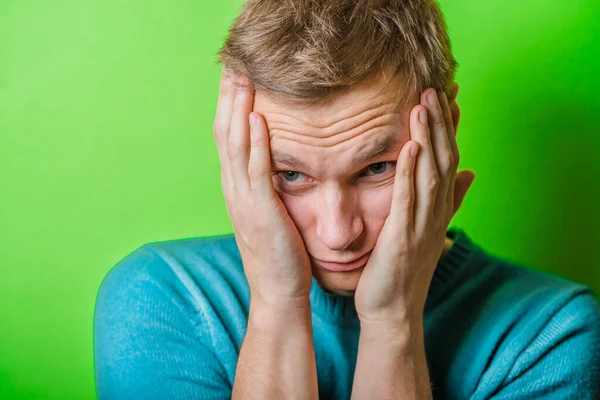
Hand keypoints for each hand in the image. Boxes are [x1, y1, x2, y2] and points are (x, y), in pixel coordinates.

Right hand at [213, 69, 312, 307]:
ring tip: (243, 79)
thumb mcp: (268, 211)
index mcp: (237, 188)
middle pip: (225, 133)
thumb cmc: (279, 251)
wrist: (278, 290)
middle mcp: (234, 189)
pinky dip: (255, 142)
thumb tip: (273, 159)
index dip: (230, 105)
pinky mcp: (261, 211)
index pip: (228, 137)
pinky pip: (256, 170)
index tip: (237, 76)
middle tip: (234, 65)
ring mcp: (244, 200)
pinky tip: (257, 118)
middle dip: (229, 97)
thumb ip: (265, 184)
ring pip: (236, 146)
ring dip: (238, 110)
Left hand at [354, 85, 475, 325]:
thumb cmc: (402, 269)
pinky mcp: (402, 239)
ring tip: (422, 107)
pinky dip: (409, 173)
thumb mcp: (426, 229)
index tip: (445, 97)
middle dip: (439, 124)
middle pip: (443, 160)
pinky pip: (408, 201)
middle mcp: (435, 214)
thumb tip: (469, 173)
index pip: (448, 160)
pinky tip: (408, 147)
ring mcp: (421, 226)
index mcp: (438, 209)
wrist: (392, 309)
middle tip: (433, 88)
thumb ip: (447, 200)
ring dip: (427, 139)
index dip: (449, 128)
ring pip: (430, 175)